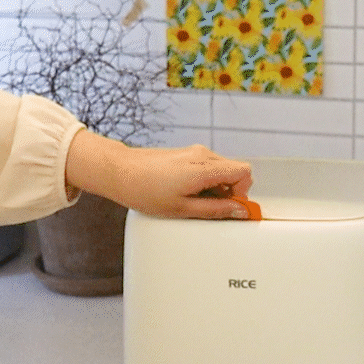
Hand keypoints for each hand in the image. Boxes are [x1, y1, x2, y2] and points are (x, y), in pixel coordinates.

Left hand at [65, 130, 253, 218]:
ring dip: (216, 187)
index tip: (230, 207)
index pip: (244, 173)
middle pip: (234, 171)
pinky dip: (205, 181)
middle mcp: (203, 155)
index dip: (242, 193)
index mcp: (204, 168)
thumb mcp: (183, 209)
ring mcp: (194, 152)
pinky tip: (185, 191)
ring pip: (221, 169)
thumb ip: (215, 210)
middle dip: (229, 192)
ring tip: (192, 200)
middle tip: (209, 207)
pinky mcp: (186, 153)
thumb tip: (240, 211)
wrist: (119, 171)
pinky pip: (207, 167)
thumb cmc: (145, 190)